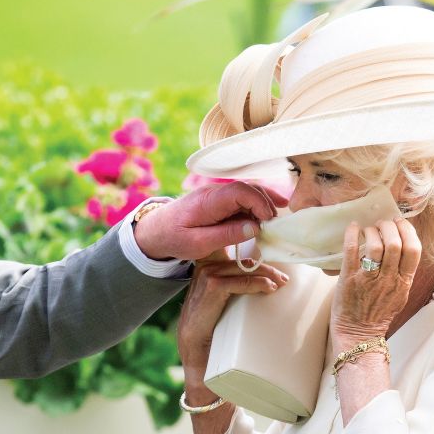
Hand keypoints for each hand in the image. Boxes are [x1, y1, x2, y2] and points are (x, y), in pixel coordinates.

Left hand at [133, 182, 286, 260]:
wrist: (155, 230)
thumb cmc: (174, 238)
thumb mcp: (198, 244)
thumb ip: (225, 235)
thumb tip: (254, 228)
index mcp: (207, 201)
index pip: (240, 192)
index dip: (259, 203)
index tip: (268, 222)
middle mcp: (214, 192)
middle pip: (248, 189)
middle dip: (266, 204)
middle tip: (277, 225)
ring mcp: (217, 195)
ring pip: (248, 192)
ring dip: (264, 204)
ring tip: (277, 219)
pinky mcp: (219, 201)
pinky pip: (242, 199)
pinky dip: (256, 206)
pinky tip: (268, 215)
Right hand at [178, 251, 288, 389]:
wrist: (194, 348)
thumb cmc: (208, 327)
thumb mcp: (219, 302)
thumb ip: (231, 288)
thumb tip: (259, 284)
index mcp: (207, 269)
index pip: (234, 256)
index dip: (254, 257)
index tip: (273, 268)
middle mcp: (206, 268)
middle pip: (243, 261)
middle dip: (267, 267)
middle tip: (283, 279)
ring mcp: (208, 276)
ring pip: (245, 268)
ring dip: (267, 274)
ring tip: (281, 283)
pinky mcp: (212, 287)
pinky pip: (241, 281)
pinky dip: (258, 284)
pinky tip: (270, 288)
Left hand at [330, 218, 420, 351]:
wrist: (359, 334)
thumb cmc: (377, 314)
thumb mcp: (399, 295)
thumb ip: (402, 274)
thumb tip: (401, 248)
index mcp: (404, 282)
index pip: (414, 250)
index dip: (408, 231)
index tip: (400, 222)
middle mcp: (389, 280)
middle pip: (396, 244)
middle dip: (389, 227)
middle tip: (382, 223)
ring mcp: (369, 279)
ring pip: (377, 246)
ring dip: (373, 231)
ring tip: (369, 228)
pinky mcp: (349, 279)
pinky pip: (352, 251)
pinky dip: (353, 235)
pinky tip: (353, 228)